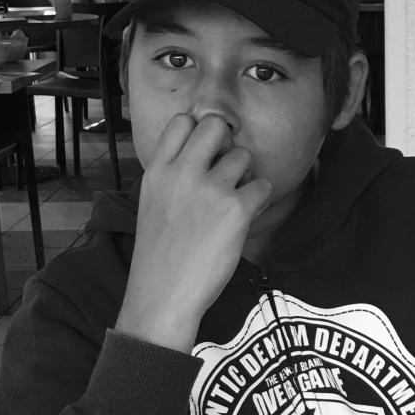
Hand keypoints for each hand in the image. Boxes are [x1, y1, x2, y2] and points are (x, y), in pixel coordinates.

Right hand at [116, 113, 271, 351]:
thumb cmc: (159, 253)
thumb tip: (201, 156)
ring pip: (244, 155)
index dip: (199, 131)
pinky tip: (248, 215)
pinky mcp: (236, 209)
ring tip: (236, 198)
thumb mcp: (151, 202)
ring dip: (246, 174)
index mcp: (158, 170)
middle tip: (228, 168)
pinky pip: (263, 186)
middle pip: (216, 125)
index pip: (182, 121)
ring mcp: (211, 189)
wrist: (163, 294)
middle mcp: (183, 172)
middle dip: (227, 142)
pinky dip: (261, 199)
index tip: (205, 150)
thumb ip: (172, 175)